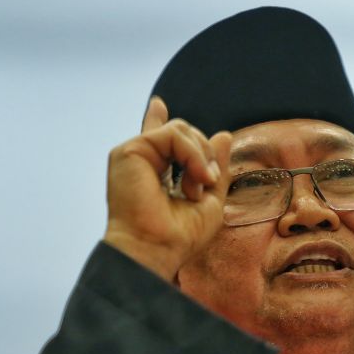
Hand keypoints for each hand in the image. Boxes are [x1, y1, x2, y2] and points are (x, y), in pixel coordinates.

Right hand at [102, 96, 231, 281]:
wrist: (156, 249)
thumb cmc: (179, 236)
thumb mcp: (210, 201)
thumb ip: (215, 169)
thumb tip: (223, 134)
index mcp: (155, 173)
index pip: (159, 140)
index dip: (157, 119)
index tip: (157, 104)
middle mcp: (142, 162)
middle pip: (182, 133)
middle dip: (205, 154)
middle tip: (208, 184)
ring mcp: (135, 155)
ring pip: (180, 130)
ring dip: (201, 156)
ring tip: (200, 186)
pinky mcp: (130, 151)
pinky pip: (173, 134)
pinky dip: (193, 153)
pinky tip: (197, 178)